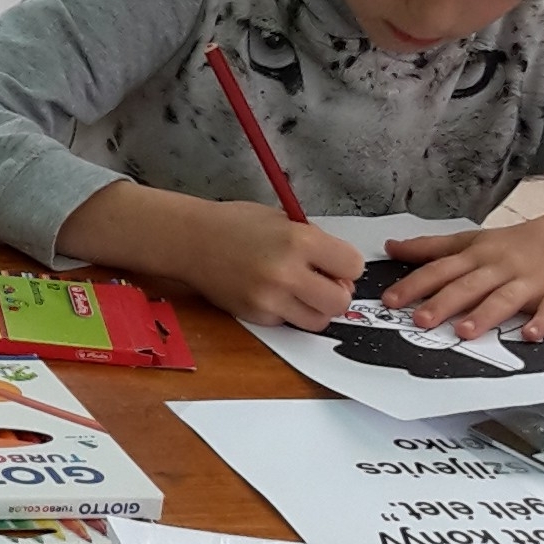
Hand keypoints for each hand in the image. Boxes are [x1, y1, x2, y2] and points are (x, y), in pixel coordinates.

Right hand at [55, 181, 363, 328]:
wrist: (191, 240)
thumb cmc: (236, 224)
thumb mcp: (283, 220)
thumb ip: (315, 242)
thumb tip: (342, 269)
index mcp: (299, 241)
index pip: (353, 266)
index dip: (346, 265)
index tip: (335, 262)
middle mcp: (286, 273)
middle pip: (340, 301)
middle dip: (337, 291)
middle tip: (323, 281)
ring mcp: (269, 299)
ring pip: (319, 321)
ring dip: (316, 308)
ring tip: (301, 291)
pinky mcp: (255, 316)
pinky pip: (289, 323)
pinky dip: (288, 312)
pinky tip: (274, 294)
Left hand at [375, 202, 543, 341]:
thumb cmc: (517, 243)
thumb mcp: (473, 241)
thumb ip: (432, 248)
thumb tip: (391, 248)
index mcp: (478, 255)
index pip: (441, 269)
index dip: (414, 284)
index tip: (389, 300)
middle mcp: (501, 267)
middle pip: (469, 285)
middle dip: (443, 302)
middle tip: (419, 319)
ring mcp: (531, 280)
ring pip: (505, 297)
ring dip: (485, 314)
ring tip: (465, 331)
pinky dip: (542, 321)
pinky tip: (530, 334)